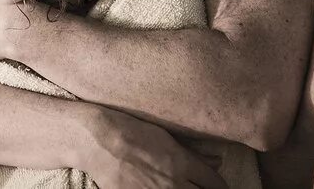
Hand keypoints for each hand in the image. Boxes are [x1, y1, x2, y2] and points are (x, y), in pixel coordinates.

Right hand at [83, 108, 226, 188]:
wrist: (96, 140)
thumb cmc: (128, 130)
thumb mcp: (163, 135)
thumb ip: (192, 151)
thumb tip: (217, 160)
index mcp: (182, 162)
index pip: (216, 184)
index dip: (218, 185)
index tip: (213, 184)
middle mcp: (173, 183)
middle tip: (200, 188)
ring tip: (180, 187)